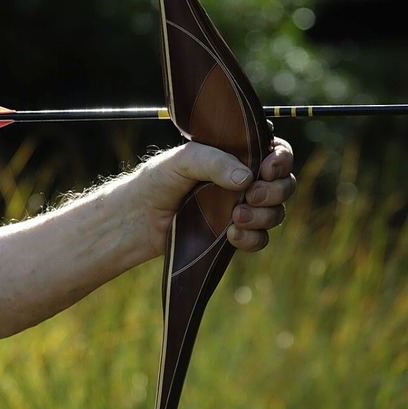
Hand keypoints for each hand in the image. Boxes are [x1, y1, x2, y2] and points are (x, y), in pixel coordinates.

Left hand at [135, 137, 294, 255]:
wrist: (140, 217)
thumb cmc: (158, 180)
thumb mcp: (183, 161)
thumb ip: (214, 162)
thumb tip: (247, 178)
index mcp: (237, 155)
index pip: (276, 152)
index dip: (281, 160)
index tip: (268, 168)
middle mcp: (245, 181)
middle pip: (284, 184)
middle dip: (276, 191)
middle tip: (251, 195)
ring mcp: (241, 208)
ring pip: (276, 213)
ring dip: (264, 216)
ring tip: (235, 217)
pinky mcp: (233, 234)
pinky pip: (260, 240)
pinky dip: (252, 238)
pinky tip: (231, 235)